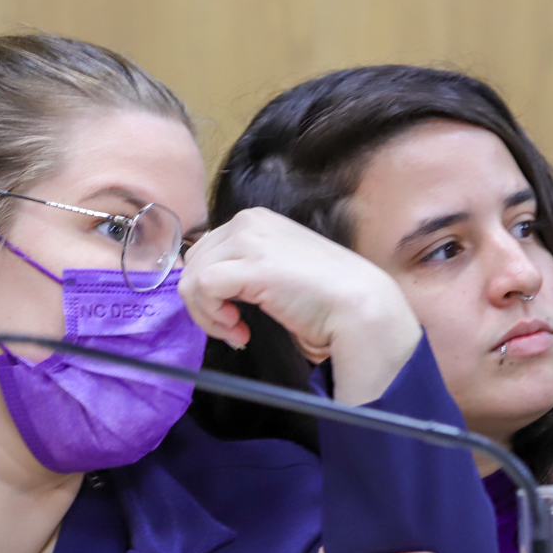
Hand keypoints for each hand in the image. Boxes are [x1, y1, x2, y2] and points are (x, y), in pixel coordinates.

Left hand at [178, 209, 421, 403]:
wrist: (360, 308)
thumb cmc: (326, 300)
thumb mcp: (276, 274)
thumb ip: (244, 272)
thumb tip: (207, 291)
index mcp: (256, 221)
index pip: (206, 251)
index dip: (208, 288)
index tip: (232, 315)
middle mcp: (249, 222)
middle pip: (193, 262)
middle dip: (204, 302)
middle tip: (233, 327)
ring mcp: (249, 240)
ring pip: (192, 276)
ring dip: (208, 313)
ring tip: (236, 330)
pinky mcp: (250, 266)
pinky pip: (202, 288)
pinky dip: (212, 316)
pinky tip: (239, 329)